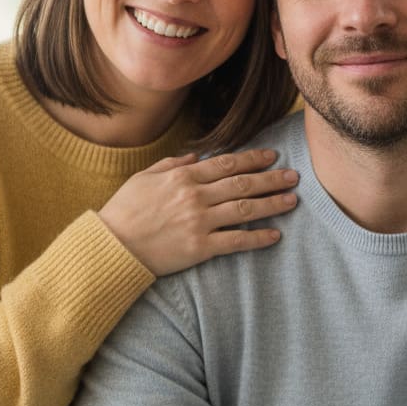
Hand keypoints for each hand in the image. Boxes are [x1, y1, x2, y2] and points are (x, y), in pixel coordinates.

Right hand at [98, 149, 298, 275]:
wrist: (112, 246)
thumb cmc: (124, 211)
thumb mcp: (143, 178)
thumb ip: (172, 164)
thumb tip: (196, 158)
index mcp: (183, 176)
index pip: (227, 164)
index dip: (253, 159)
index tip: (272, 157)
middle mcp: (195, 196)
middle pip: (243, 184)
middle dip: (271, 179)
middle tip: (294, 176)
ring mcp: (199, 222)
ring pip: (245, 210)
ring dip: (272, 204)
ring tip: (292, 201)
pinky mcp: (200, 248)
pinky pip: (236, 242)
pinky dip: (257, 238)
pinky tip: (274, 235)